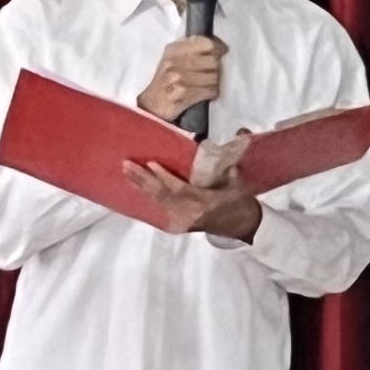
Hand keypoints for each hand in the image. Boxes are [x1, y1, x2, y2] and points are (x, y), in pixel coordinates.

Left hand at [128, 156, 264, 242]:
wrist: (243, 228)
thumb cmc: (241, 204)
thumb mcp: (239, 185)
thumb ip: (229, 168)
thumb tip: (229, 141)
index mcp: (205, 203)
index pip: (178, 189)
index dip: (163, 177)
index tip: (150, 163)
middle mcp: (189, 213)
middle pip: (161, 195)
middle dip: (142, 180)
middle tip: (127, 165)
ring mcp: (182, 219)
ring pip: (157, 202)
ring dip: (140, 187)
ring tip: (126, 173)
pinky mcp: (179, 222)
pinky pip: (159, 207)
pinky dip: (147, 196)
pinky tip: (136, 187)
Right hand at [138, 37, 225, 121]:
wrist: (152, 106)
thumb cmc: (165, 81)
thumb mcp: (171, 59)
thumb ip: (189, 48)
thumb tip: (216, 44)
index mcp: (173, 50)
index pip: (205, 43)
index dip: (217, 46)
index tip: (222, 51)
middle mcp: (175, 62)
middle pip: (213, 60)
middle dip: (216, 67)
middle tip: (212, 72)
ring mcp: (179, 78)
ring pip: (214, 76)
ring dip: (215, 82)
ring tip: (207, 84)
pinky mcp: (184, 94)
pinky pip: (210, 90)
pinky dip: (212, 93)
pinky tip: (207, 93)